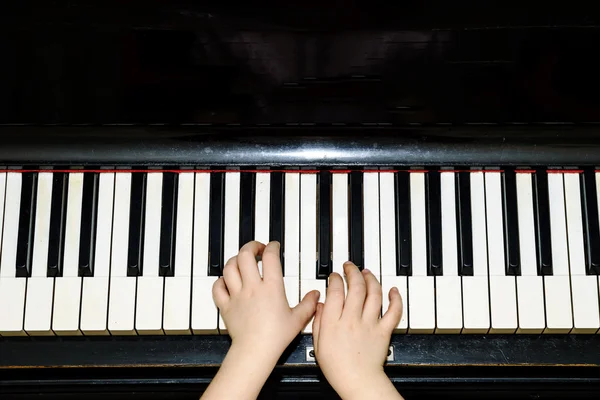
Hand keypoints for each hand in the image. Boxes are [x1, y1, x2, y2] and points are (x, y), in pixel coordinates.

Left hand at [213, 240, 319, 363]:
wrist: (255, 351)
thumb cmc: (275, 337)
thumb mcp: (298, 319)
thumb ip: (308, 304)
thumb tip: (316, 295)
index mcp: (271, 288)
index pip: (270, 257)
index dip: (272, 246)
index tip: (273, 246)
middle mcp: (252, 287)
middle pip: (245, 255)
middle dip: (251, 247)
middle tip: (257, 249)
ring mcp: (237, 295)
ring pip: (229, 268)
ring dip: (235, 260)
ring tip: (242, 261)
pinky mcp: (226, 305)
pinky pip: (218, 287)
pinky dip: (221, 281)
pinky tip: (226, 281)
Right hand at [312, 262, 403, 399]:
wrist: (357, 381)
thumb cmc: (337, 367)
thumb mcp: (318, 343)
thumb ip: (318, 321)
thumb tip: (320, 304)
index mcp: (334, 322)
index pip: (335, 291)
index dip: (335, 279)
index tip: (335, 276)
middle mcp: (352, 319)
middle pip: (355, 287)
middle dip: (352, 271)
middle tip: (350, 267)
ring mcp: (370, 324)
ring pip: (374, 294)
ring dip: (371, 279)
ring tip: (367, 272)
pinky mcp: (384, 331)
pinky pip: (393, 311)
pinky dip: (395, 298)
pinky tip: (392, 290)